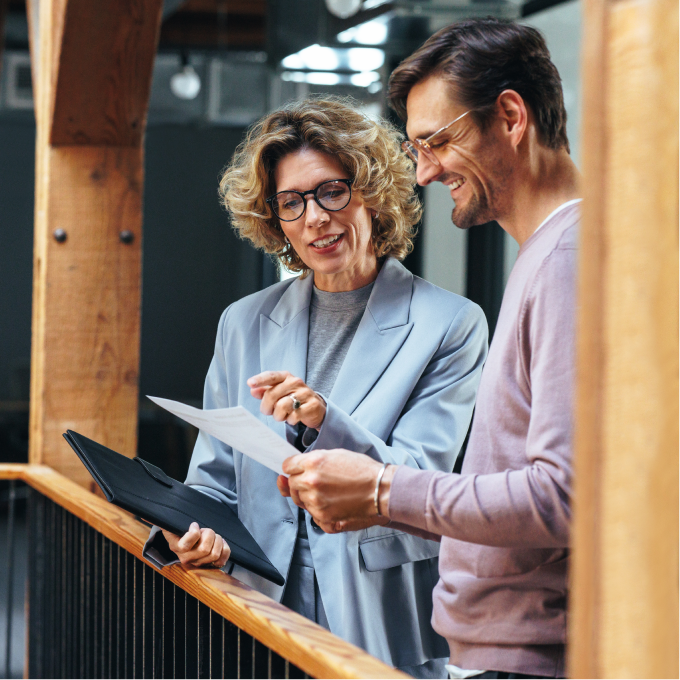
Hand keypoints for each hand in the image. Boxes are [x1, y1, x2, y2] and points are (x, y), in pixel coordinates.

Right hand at [162, 522, 230, 568]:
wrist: (186, 535)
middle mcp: (186, 558)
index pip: (186, 545)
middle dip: (209, 534)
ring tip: (213, 536)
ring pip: (214, 554)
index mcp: (176, 547)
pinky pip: (222, 561)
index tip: (194, 524)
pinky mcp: (209, 564)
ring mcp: (198, 562)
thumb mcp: (174, 522)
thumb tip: (146, 514)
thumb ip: (166, 517)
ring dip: (217, 540)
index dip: (194, 532)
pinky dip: (225, 550)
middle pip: (204, 550)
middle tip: (206, 529)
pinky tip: (221, 543)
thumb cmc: (181, 525)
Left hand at [248, 371, 326, 429]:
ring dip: (278, 415)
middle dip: (266, 407)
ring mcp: (305, 393)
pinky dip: (290, 420)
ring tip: (282, 416)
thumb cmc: (293, 399)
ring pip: (282, 406)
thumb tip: (253, 390)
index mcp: (286, 377)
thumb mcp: (279, 393)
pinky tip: (292, 418)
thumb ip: (265, 391)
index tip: (250, 383)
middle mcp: (296, 382)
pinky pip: (294, 416)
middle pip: (272, 394)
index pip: (271, 376)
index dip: (260, 379)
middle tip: (268, 412)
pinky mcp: (312, 405)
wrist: (316, 408)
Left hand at [277, 450, 394, 532]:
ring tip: (329, 492)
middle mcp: (311, 482)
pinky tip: (332, 502)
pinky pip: (311, 513)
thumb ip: (313, 460)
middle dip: (300, 482)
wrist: (381, 490)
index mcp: (313, 463)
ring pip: (300, 499)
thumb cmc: (363, 470)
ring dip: (309, 496)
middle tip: (317, 482)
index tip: (297, 470)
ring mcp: (315, 501)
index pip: (288, 466)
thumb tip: (297, 466)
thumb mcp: (336, 454)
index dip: (293, 467)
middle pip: (291, 484)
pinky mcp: (323, 517)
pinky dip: (318, 509)